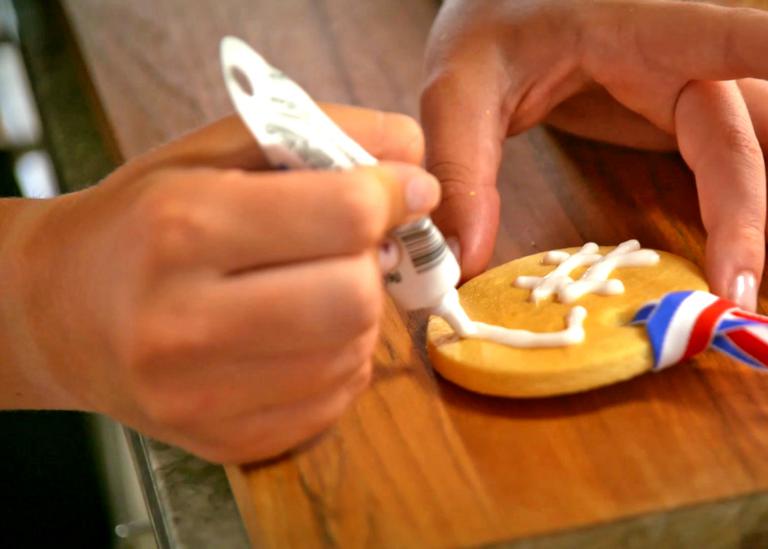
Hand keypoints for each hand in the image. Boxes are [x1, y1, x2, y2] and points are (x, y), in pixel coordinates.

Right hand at [0, 105, 437, 462]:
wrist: (56, 311)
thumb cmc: (140, 221)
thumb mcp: (213, 150)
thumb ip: (320, 133)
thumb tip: (416, 158)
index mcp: (181, 227)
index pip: (343, 215)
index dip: (391, 195)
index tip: (399, 189)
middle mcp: (184, 320)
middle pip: (354, 297)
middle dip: (370, 263)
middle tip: (348, 248)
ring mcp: (200, 395)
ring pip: (352, 353)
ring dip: (357, 313)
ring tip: (313, 288)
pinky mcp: (223, 442)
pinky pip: (334, 403)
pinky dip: (338, 362)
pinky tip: (299, 336)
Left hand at [421, 0, 767, 308]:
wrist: (499, 16)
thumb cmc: (488, 31)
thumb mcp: (457, 85)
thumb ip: (461, 162)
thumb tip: (466, 255)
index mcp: (635, 28)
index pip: (728, 34)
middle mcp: (680, 57)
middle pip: (753, 128)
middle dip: (767, 209)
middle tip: (754, 289)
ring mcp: (689, 89)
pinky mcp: (683, 118)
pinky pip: (749, 160)